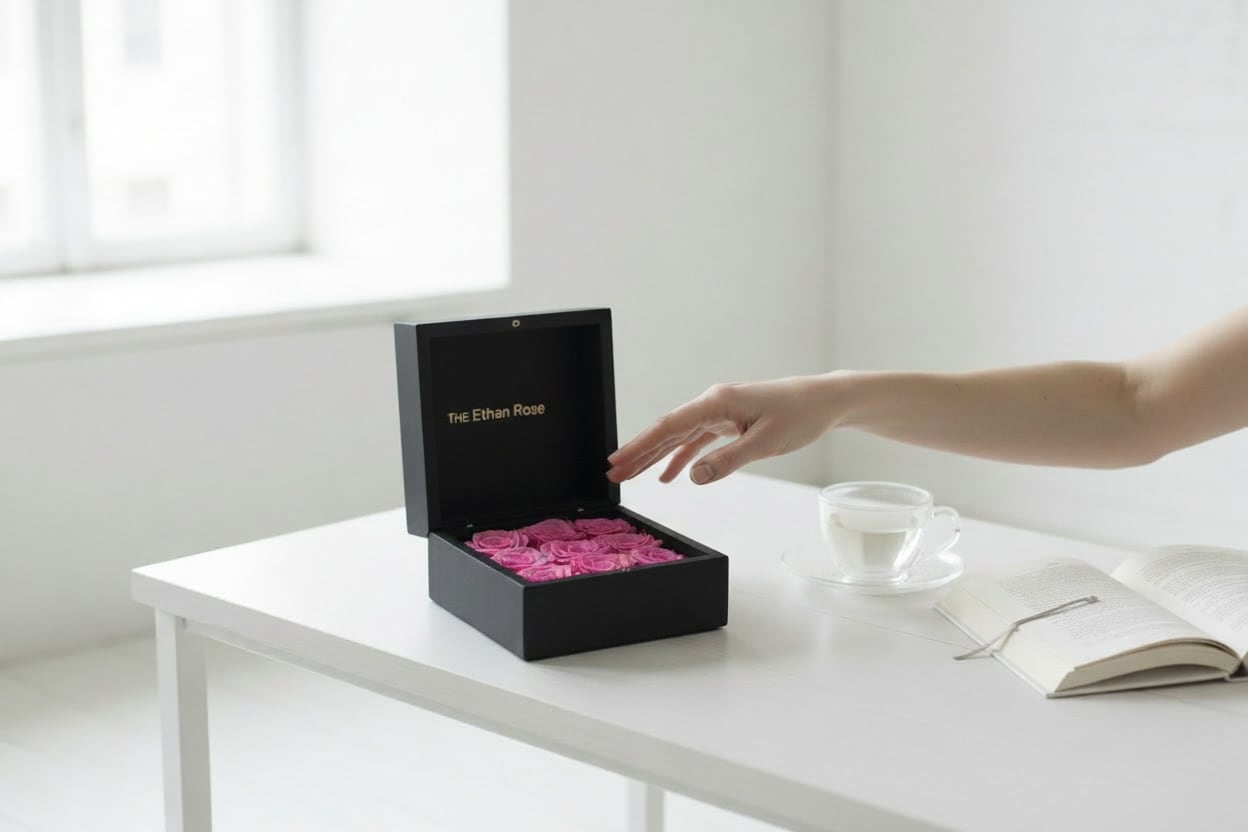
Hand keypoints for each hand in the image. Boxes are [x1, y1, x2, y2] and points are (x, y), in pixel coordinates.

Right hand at [606, 376, 836, 484]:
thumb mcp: (765, 443)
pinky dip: (682, 456)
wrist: (824, 401)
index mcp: (717, 402)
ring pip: (680, 436)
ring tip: (631, 474)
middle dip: (639, 451)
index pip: (669, 426)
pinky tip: (669, 475)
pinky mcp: (730, 420)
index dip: (641, 445)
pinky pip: (698, 440)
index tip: (618, 461)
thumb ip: (728, 461)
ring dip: (656, 456)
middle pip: (668, 430)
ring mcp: (721, 411)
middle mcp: (714, 403)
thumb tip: (692, 477)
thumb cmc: (800, 415)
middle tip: (613, 472)